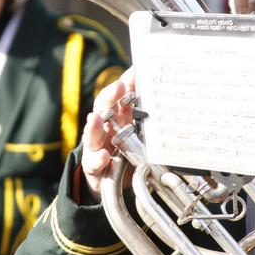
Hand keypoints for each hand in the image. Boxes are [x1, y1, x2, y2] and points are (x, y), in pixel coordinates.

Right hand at [80, 67, 135, 202]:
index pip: (117, 96)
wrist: (108, 181)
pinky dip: (99, 159)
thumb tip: (161, 90)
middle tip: (118, 87)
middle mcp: (104, 129)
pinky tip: (105, 156)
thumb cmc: (124, 151)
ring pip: (92, 135)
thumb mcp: (136, 132)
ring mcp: (96, 148)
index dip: (125, 84)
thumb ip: (144, 114)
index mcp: (116, 118)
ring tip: (96, 118)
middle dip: (109, 97)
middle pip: (102, 110)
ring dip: (94, 126)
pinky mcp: (93, 168)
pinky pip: (94, 163)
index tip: (135, 72)